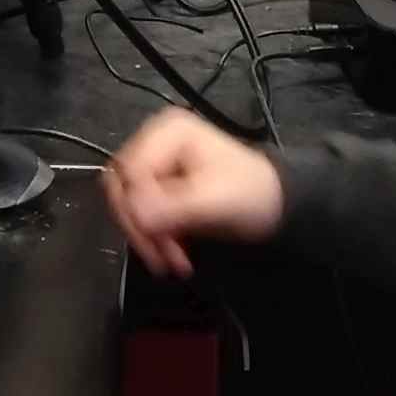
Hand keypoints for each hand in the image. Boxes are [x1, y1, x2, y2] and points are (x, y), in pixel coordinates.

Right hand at [104, 110, 285, 278]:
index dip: (135, 206)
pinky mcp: (157, 189)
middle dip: (140, 226)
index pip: (128, 170)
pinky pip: (138, 215)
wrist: (274, 206)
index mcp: (169, 132)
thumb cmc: (253, 194)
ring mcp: (155, 166)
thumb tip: (135, 214)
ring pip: (126, 206)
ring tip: (173, 263)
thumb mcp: (215, 200)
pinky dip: (152, 239)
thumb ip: (174, 205)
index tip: (156, 236)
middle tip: (163, 257)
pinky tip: (172, 255)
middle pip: (121, 187)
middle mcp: (156, 143)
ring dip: (146, 238)